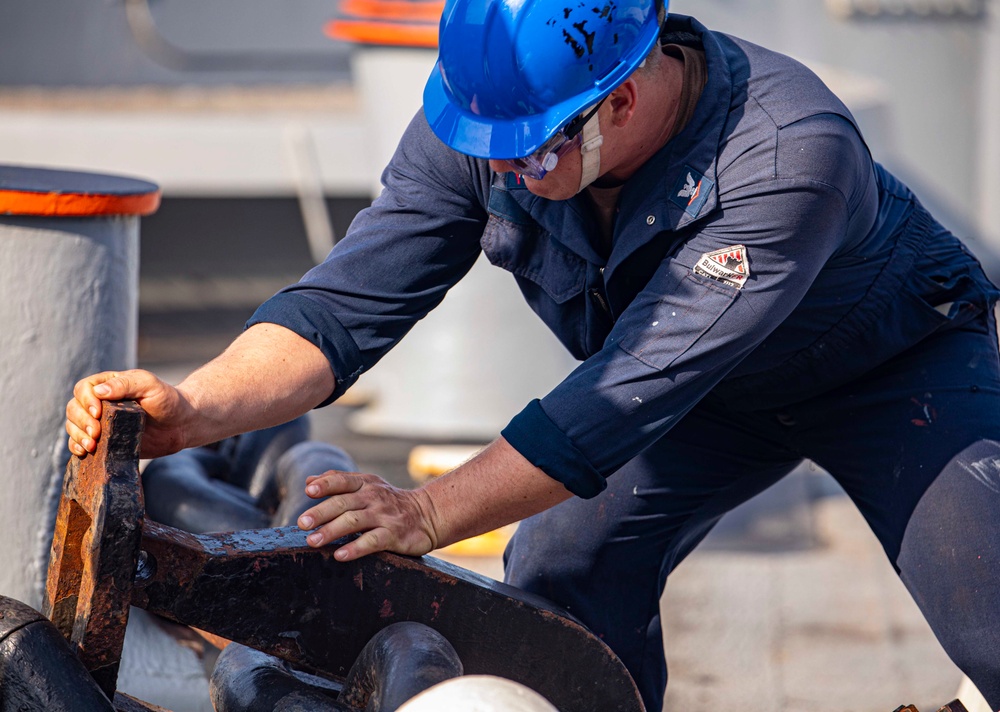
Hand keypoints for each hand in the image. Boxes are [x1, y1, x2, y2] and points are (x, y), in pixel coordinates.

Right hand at [65, 370, 190, 458]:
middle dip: (81, 422)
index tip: (98, 413)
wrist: (181, 425)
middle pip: (74, 408)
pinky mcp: (104, 440)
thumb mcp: (150, 385)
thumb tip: (98, 391)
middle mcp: (100, 402)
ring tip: (91, 445)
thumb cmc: (168, 401)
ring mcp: (101, 422)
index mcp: (109, 385)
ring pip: (74, 425)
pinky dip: (77, 446)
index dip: (86, 401)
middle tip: (96, 433)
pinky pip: (80, 442)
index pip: (84, 389)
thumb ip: (126, 384)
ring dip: (77, 435)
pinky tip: (84, 452)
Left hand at [296, 471, 439, 561]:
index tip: (309, 491)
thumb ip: (339, 482)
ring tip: (312, 541)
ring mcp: (384, 516)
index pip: (342, 480)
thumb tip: (309, 481)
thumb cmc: (390, 502)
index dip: (325, 485)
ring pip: (354, 521)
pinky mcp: (394, 535)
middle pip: (344, 502)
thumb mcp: (368, 486)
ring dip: (331, 531)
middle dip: (321, 512)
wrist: (428, 514)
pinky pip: (372, 541)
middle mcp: (374, 497)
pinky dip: (355, 548)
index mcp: (365, 484)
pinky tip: (340, 555)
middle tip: (302, 523)